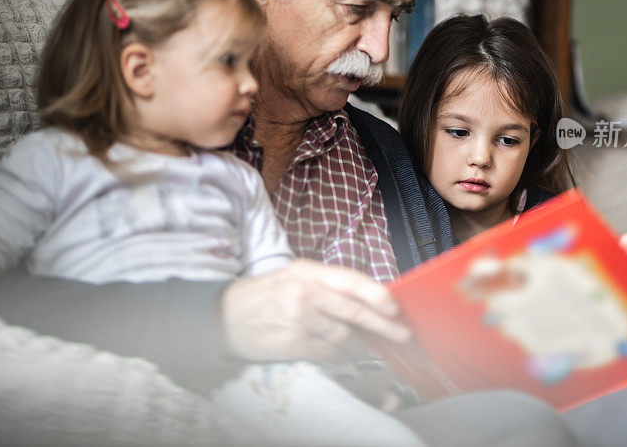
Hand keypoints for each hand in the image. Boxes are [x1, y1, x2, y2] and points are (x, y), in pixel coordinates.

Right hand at [219, 259, 410, 362]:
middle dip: (382, 325)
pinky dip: (340, 357)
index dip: (375, 294)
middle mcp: (304, 292)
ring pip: (343, 337)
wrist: (224, 316)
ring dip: (360, 346)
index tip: (394, 307)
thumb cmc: (266, 294)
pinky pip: (327, 354)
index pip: (349, 280)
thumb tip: (368, 299)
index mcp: (307, 270)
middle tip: (402, 334)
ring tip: (370, 348)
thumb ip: (327, 284)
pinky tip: (345, 356)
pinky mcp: (292, 344)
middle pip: (352, 311)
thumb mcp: (294, 275)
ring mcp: (297, 320)